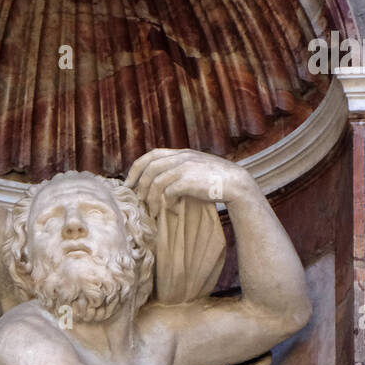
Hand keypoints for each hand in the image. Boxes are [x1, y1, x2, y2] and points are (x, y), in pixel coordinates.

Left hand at [126, 148, 251, 216]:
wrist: (235, 183)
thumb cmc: (215, 180)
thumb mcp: (196, 168)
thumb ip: (180, 170)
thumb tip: (162, 185)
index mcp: (181, 153)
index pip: (151, 155)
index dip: (136, 169)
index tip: (129, 184)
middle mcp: (181, 157)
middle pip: (150, 167)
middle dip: (140, 185)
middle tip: (138, 201)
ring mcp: (185, 167)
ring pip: (156, 181)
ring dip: (151, 198)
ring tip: (153, 211)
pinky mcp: (189, 180)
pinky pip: (168, 191)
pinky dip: (165, 202)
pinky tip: (169, 210)